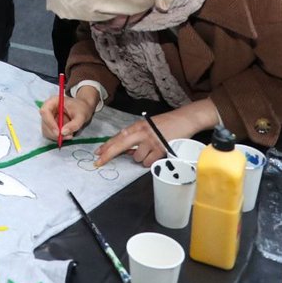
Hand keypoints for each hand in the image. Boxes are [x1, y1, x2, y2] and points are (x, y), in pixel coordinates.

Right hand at [39, 87, 96, 141]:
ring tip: (69, 136)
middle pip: (44, 122)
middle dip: (54, 132)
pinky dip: (57, 137)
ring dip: (56, 136)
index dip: (50, 123)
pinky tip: (67, 136)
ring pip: (46, 130)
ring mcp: (48, 118)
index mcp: (53, 101)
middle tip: (66, 137)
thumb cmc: (81, 109)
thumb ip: (74, 124)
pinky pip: (49, 134)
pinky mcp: (50, 125)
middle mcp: (48, 109)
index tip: (59, 132)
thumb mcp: (81, 116)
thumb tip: (63, 132)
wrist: (83, 110)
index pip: (45, 111)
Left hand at [95, 99, 221, 166]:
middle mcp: (141, 133)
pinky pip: (149, 162)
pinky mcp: (160, 149)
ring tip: (151, 150)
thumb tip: (126, 152)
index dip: (107, 146)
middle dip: (108, 155)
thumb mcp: (147, 126)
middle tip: (99, 162)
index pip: (118, 137)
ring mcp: (151, 141)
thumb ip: (136, 137)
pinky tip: (157, 153)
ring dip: (141, 158)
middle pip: (120, 146)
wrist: (184, 120)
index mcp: (137, 126)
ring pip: (137, 158)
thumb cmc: (165, 124)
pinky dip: (151, 161)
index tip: (97, 153)